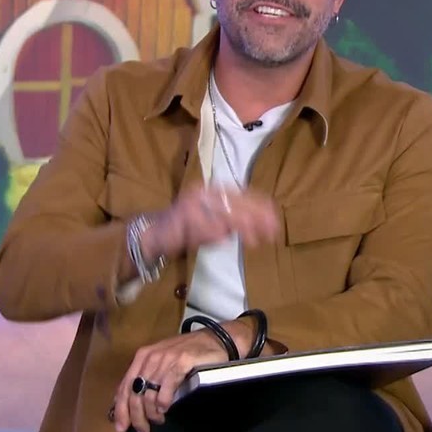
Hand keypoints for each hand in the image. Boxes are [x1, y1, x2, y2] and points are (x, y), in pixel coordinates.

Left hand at [110, 319, 254, 431]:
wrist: (215, 340)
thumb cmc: (188, 353)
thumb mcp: (162, 364)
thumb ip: (146, 378)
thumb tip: (129, 402)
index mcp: (143, 357)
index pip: (125, 386)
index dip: (121, 409)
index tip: (120, 428)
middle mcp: (151, 357)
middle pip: (135, 393)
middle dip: (136, 417)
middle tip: (143, 431)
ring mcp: (166, 358)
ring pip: (149, 392)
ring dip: (151, 412)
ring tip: (159, 420)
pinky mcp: (182, 361)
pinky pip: (167, 386)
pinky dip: (164, 401)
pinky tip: (165, 408)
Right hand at [144, 184, 280, 261]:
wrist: (155, 233)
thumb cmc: (188, 229)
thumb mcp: (218, 224)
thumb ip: (237, 222)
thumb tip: (263, 224)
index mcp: (213, 190)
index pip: (241, 194)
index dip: (260, 205)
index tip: (276, 217)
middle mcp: (204, 192)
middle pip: (236, 202)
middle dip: (257, 217)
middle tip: (273, 230)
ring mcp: (192, 203)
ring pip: (223, 213)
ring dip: (241, 227)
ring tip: (255, 240)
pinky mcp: (182, 217)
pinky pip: (203, 225)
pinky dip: (214, 233)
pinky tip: (225, 240)